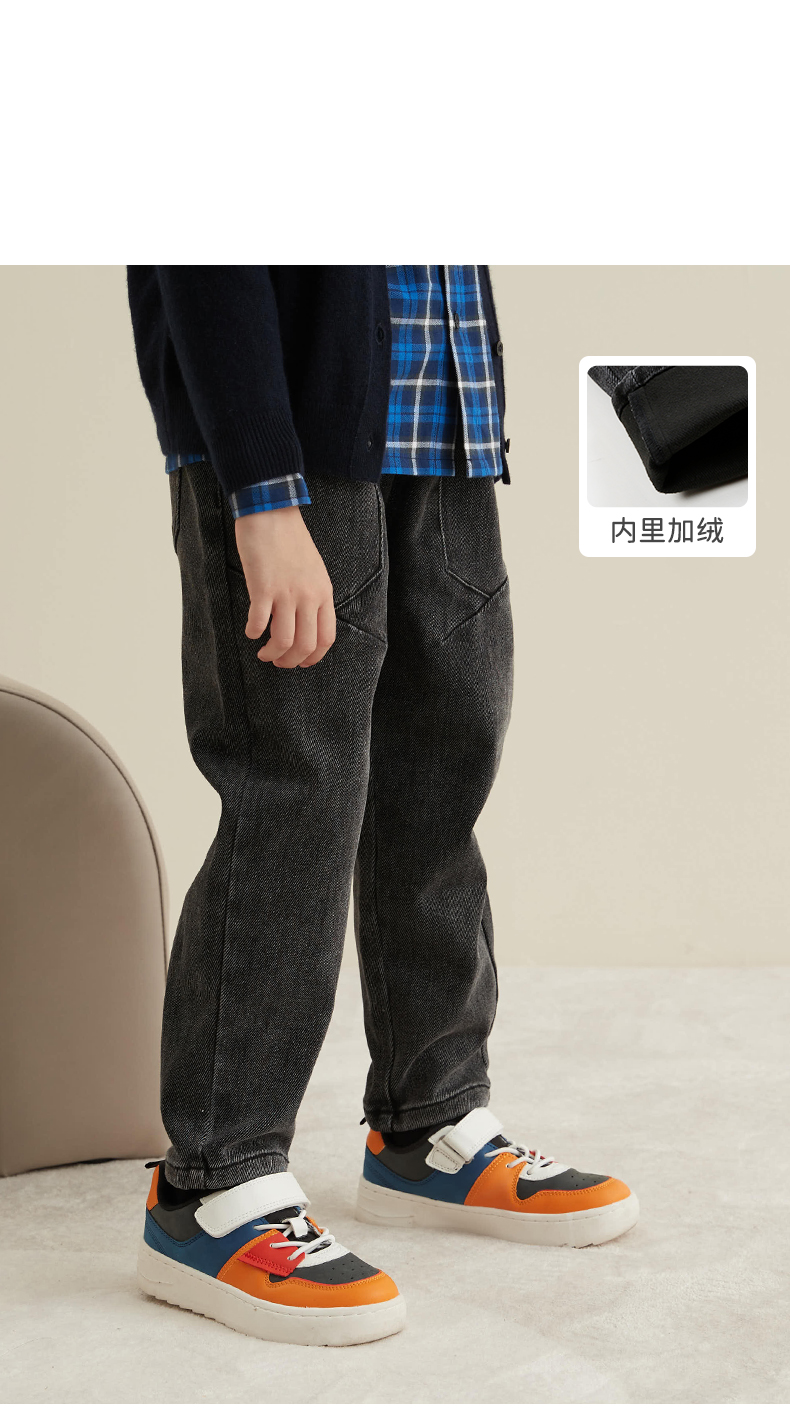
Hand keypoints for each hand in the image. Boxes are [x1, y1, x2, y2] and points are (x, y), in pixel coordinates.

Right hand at [234, 507, 335, 667]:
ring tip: (264, 653)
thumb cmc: (290, 540)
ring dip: (272, 654)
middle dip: (291, 661)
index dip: (313, 657)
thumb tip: (304, 623)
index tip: (301, 662)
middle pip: (305, 645)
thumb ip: (313, 596)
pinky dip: (253, 632)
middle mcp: (308, 596)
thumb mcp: (314, 570)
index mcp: (323, 593)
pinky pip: (259, 622)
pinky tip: (250, 631)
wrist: (272, 513)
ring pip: (283, 640)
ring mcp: (286, 593)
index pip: (326, 638)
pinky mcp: (263, 587)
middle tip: (278, 662)